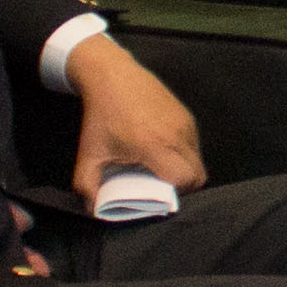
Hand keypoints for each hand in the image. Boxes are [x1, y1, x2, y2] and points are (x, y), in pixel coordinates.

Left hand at [64, 33, 206, 192]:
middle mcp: (176, 135)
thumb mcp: (88, 154)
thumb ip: (87, 185)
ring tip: (161, 168)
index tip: (157, 193)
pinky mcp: (187, 116)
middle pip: (198, 174)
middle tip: (161, 186)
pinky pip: (195, 144)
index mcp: (154, 146)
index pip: (185, 179)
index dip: (175, 193)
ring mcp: (185, 124)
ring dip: (184, 169)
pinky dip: (184, 154)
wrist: (112, 76)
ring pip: (198, 159)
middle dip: (183, 186)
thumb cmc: (101, 116)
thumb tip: (94, 209)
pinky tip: (163, 151)